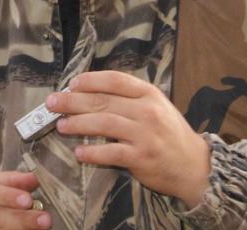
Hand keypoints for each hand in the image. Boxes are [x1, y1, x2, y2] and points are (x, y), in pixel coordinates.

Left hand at [45, 71, 210, 207]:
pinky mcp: (141, 157)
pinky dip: (92, 152)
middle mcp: (146, 110)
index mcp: (149, 94)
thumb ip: (130, 98)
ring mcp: (144, 134)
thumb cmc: (170, 134)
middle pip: (102, 101)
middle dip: (72, 101)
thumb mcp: (156, 106)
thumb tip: (91, 93)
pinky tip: (79, 153)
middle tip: (52, 103)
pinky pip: (110, 152)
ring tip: (61, 125)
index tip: (72, 83)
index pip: (114, 80)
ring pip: (102, 124)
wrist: (194, 165)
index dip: (90, 80)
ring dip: (77, 124)